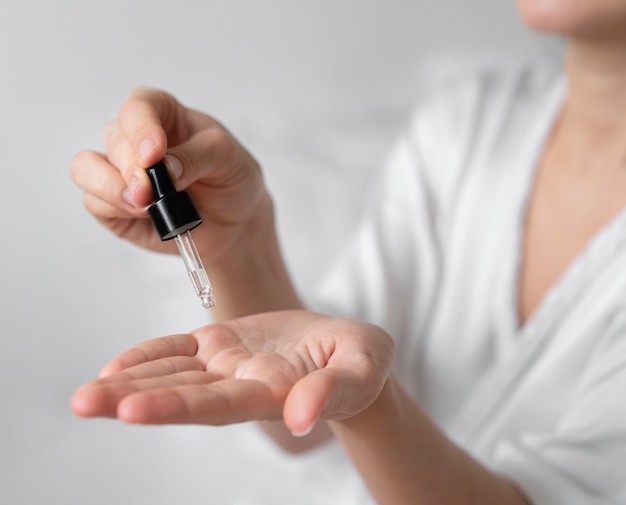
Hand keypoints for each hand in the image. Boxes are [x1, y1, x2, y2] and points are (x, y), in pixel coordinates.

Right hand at [70, 87, 268, 260]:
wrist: (235, 223)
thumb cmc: (231, 179)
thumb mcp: (228, 158)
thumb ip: (196, 157)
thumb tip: (163, 167)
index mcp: (162, 114)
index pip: (139, 107)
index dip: (141, 128)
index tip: (155, 153)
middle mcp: (134, 139)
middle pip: (113, 139)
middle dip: (131, 168)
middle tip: (150, 191)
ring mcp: (120, 172)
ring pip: (86, 168)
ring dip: (110, 187)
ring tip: (143, 204)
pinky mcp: (113, 206)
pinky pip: (93, 202)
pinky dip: (113, 209)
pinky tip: (144, 216)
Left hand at [71, 311, 395, 434]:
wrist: (347, 353)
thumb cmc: (361, 363)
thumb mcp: (362, 368)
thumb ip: (333, 390)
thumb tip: (299, 416)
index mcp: (270, 394)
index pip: (218, 404)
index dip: (176, 405)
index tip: (132, 410)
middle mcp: (240, 385)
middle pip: (182, 395)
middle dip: (133, 399)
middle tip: (85, 403)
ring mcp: (227, 365)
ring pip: (172, 372)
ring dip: (127, 380)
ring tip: (85, 394)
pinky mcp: (222, 345)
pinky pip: (179, 349)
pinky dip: (149, 355)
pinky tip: (117, 366)